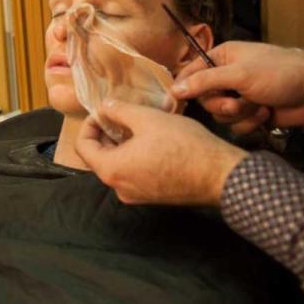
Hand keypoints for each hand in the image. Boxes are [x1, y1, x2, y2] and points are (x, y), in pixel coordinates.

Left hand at [75, 99, 247, 205]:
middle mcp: (119, 188)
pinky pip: (134, 174)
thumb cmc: (183, 145)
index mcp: (111, 171)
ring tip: (137, 124)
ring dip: (122, 144)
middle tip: (120, 114)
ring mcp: (137, 196)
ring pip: (118, 165)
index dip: (89, 125)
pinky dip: (135, 156)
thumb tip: (103, 106)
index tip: (103, 111)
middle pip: (99, 157)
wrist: (221, 175)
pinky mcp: (153, 197)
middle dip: (106, 133)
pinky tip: (151, 140)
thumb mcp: (147, 118)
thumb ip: (118, 110)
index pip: (83, 147)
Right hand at [172, 41, 303, 133]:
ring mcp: (239, 97)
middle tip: (238, 101)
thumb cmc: (279, 73)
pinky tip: (266, 114)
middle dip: (223, 104)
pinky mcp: (251, 114)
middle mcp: (227, 77)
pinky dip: (250, 122)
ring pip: (220, 115)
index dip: (184, 87)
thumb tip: (174, 89)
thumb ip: (204, 81)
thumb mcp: (239, 74)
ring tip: (259, 105)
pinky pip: (236, 125)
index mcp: (221, 59)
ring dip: (240, 114)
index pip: (190, 73)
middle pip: (205, 99)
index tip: (174, 103)